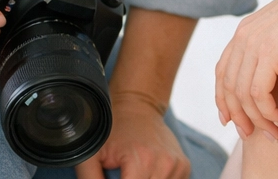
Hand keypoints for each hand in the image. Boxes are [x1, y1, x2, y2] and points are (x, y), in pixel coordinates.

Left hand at [75, 94, 189, 178]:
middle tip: (123, 173)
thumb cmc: (114, 130)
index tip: (117, 176)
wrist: (137, 106)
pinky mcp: (183, 166)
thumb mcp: (93, 154)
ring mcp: (176, 165)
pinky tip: (148, 174)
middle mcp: (163, 164)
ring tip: (135, 173)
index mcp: (141, 161)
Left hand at [215, 0, 277, 140]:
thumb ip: (273, 45)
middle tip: (252, 135)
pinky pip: (259, 93)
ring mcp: (254, 42)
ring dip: (257, 118)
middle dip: (237, 115)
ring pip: (242, 94)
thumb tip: (267, 65)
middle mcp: (244, 35)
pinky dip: (268, 112)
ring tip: (276, 131)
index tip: (232, 121)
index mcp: (246, 29)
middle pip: (228, 86)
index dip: (224, 98)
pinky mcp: (270, 51)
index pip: (223, 70)